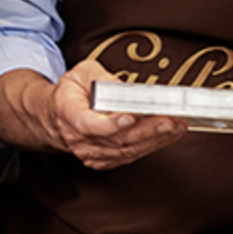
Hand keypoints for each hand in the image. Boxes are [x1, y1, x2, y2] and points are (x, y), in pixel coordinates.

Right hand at [42, 61, 185, 170]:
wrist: (56, 118)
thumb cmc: (70, 93)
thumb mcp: (80, 73)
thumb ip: (100, 78)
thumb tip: (123, 88)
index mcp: (69, 114)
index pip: (88, 124)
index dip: (110, 124)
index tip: (129, 116)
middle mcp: (79, 139)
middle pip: (115, 139)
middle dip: (145, 130)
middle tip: (168, 120)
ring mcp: (91, 153)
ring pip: (126, 151)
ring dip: (154, 139)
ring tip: (176, 126)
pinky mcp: (104, 160)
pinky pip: (130, 156)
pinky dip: (151, 146)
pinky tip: (168, 135)